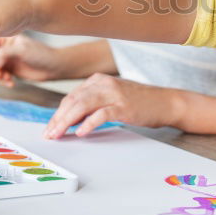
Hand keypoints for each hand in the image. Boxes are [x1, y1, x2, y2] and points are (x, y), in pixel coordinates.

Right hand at [0, 36, 61, 85]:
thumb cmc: (42, 55)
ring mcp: (8, 59)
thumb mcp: (22, 51)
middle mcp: (6, 48)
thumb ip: (5, 54)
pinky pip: (0, 76)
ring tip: (5, 78)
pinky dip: (3, 80)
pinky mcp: (11, 70)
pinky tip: (11, 83)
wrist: (53, 68)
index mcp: (9, 38)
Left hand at [43, 73, 179, 138]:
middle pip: (73, 101)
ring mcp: (114, 94)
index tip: (50, 128)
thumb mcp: (112, 96)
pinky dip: (88, 123)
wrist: (166, 102)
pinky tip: (81, 132)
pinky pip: (101, 114)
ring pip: (82, 105)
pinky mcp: (123, 106)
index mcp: (98, 80)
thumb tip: (71, 119)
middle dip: (57, 119)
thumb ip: (93, 103)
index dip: (58, 114)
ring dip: (66, 122)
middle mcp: (104, 83)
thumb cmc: (139, 102)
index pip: (71, 97)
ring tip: (59, 134)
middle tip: (49, 134)